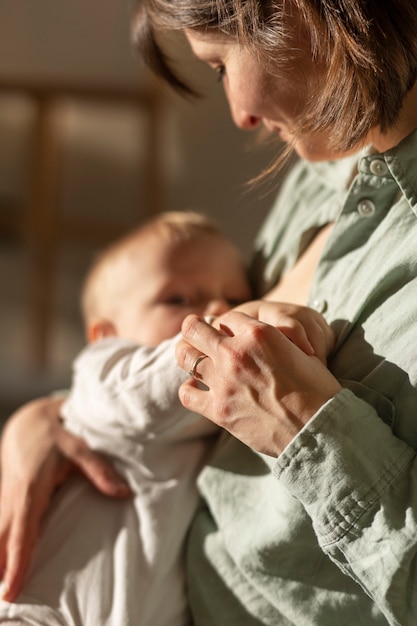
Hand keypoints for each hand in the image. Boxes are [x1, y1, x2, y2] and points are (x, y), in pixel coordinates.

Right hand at [0, 397, 129, 600]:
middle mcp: (12, 499)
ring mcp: (5, 500)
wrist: (28, 422)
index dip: (16, 562)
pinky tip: (2, 566)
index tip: (11, 589)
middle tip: (6, 599)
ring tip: (3, 590)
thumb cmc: (55, 436)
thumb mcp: (80, 448)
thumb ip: (100, 471)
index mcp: (30, 490)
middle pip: (1, 542)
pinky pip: (0, 529)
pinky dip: (0, 547)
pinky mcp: (5, 501)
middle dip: (0, 570)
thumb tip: (124, 494)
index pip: (22, 533)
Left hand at [176, 311, 340, 456]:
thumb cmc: (317, 390)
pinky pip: (188, 393)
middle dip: (194, 329)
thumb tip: (266, 345)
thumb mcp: (300, 352)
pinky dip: (190, 390)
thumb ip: (277, 342)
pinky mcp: (218, 409)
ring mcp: (223, 380)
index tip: (225, 330)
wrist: (317, 427)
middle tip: (193, 331)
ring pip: (185, 358)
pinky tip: (198, 389)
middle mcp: (235, 352)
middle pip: (195, 329)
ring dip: (188, 356)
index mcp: (258, 333)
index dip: (227, 324)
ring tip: (190, 358)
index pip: (228, 317)